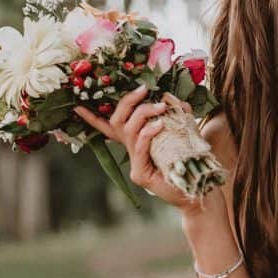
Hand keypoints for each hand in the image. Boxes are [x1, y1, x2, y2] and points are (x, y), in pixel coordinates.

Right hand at [75, 85, 194, 209]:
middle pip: (117, 122)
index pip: (110, 127)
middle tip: (144, 89)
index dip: (93, 117)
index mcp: (137, 141)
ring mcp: (134, 164)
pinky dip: (147, 133)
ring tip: (160, 106)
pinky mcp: (140, 174)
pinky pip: (139, 148)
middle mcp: (132, 151)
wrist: (199, 188)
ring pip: (128, 131)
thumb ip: (175, 114)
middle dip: (128, 102)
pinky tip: (160, 124)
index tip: (77, 105)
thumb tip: (172, 98)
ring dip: (143, 113)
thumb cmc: (190, 159)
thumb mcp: (182, 131)